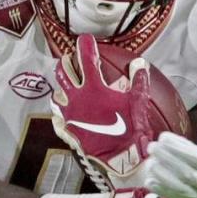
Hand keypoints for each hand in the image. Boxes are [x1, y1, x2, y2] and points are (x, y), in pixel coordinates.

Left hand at [51, 34, 160, 188]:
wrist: (121, 158)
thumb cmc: (130, 128)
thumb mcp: (139, 101)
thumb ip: (138, 79)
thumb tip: (139, 62)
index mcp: (94, 87)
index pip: (86, 58)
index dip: (85, 45)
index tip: (85, 39)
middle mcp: (77, 98)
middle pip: (63, 73)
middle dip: (65, 62)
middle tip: (69, 59)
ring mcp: (70, 115)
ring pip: (56, 94)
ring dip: (61, 86)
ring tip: (65, 84)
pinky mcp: (68, 130)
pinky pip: (57, 117)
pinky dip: (59, 111)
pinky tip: (61, 111)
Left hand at [145, 128, 196, 197]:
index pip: (196, 157)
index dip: (178, 147)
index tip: (163, 137)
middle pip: (185, 172)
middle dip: (166, 159)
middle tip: (152, 147)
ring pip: (180, 188)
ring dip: (161, 176)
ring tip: (149, 163)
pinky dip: (163, 192)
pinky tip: (150, 183)